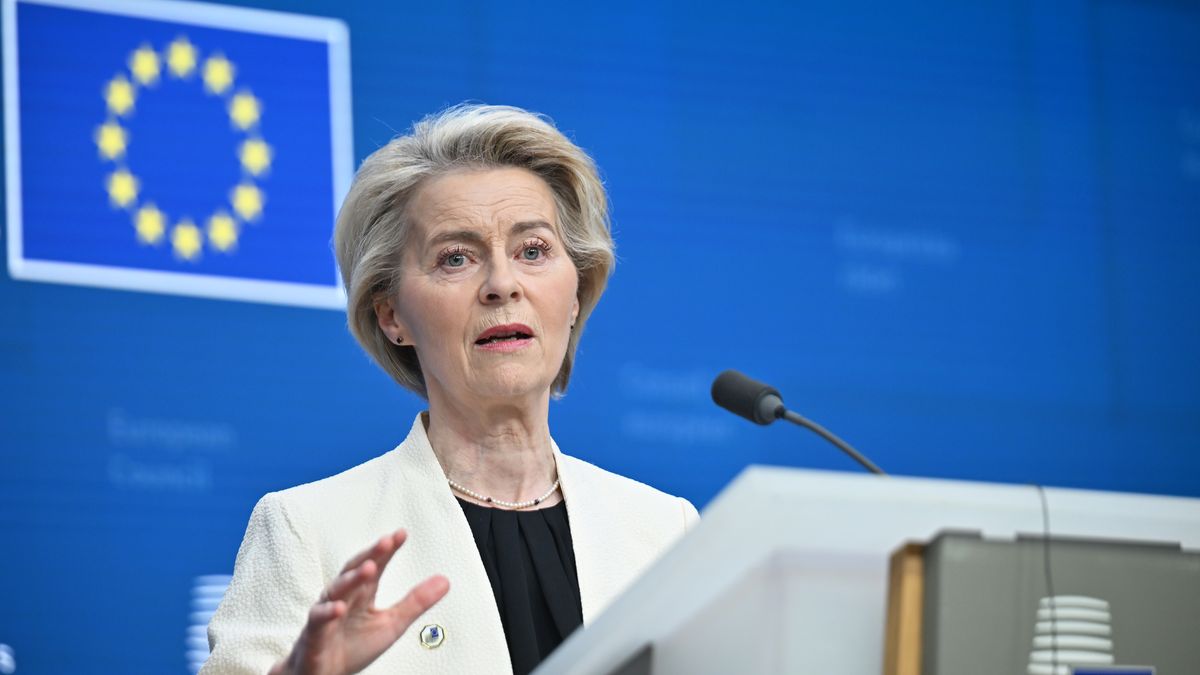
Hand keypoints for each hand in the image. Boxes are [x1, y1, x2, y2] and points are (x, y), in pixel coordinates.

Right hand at [270, 529, 449, 674]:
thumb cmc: (353, 647)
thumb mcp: (392, 624)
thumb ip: (416, 602)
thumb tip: (445, 581)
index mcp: (363, 593)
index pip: (376, 565)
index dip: (387, 550)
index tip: (401, 534)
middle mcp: (344, 597)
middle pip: (355, 570)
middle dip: (371, 555)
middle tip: (386, 542)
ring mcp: (326, 613)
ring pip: (336, 590)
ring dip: (352, 578)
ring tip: (370, 568)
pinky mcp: (314, 633)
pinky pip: (318, 620)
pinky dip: (326, 612)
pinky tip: (338, 607)